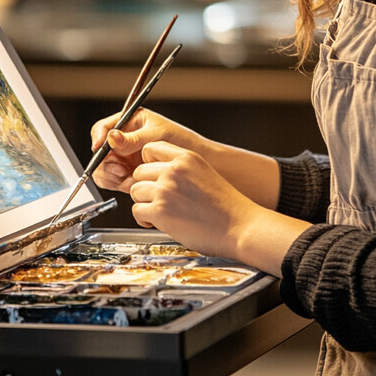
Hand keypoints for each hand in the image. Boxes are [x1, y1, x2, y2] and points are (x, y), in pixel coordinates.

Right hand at [89, 108, 204, 192]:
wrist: (195, 161)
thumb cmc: (180, 140)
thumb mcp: (156, 135)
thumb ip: (133, 139)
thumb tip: (111, 137)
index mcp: (129, 123)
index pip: (103, 128)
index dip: (98, 138)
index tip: (100, 148)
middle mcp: (123, 141)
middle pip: (100, 152)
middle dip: (105, 162)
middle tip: (118, 169)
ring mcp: (124, 158)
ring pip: (104, 168)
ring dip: (111, 175)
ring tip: (127, 177)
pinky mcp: (128, 173)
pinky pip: (113, 181)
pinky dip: (119, 184)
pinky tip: (132, 183)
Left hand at [129, 141, 257, 259]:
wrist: (240, 226)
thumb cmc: (226, 206)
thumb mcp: (203, 172)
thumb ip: (180, 168)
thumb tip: (155, 173)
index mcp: (186, 157)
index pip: (150, 148)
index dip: (148, 164)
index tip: (153, 176)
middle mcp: (174, 170)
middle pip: (138, 172)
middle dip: (145, 187)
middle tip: (156, 200)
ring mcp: (165, 189)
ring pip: (135, 191)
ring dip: (144, 203)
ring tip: (159, 212)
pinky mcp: (160, 211)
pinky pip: (137, 211)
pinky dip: (144, 220)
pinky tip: (158, 223)